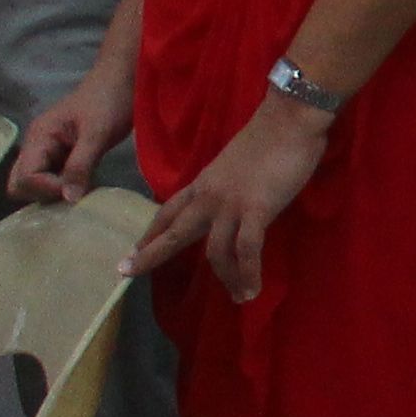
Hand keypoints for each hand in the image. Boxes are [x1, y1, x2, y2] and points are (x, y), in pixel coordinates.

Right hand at [9, 62, 130, 205]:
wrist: (122, 80)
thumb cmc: (109, 101)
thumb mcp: (97, 133)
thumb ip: (80, 165)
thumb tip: (68, 199)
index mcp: (38, 138)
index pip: (24, 177)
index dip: (46, 188)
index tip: (74, 189)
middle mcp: (37, 146)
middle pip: (20, 184)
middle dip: (44, 194)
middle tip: (76, 193)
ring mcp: (50, 151)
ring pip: (37, 184)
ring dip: (56, 192)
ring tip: (84, 190)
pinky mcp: (65, 155)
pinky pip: (55, 178)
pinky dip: (67, 186)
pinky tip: (88, 186)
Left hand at [126, 97, 330, 301]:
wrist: (290, 119)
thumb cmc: (272, 135)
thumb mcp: (238, 162)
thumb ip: (233, 183)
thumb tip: (241, 197)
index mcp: (204, 183)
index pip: (168, 211)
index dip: (151, 232)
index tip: (133, 250)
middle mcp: (209, 196)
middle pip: (174, 231)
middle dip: (150, 254)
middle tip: (125, 273)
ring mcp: (231, 204)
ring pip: (214, 250)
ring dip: (225, 277)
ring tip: (237, 297)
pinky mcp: (256, 210)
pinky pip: (248, 250)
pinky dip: (249, 273)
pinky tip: (252, 289)